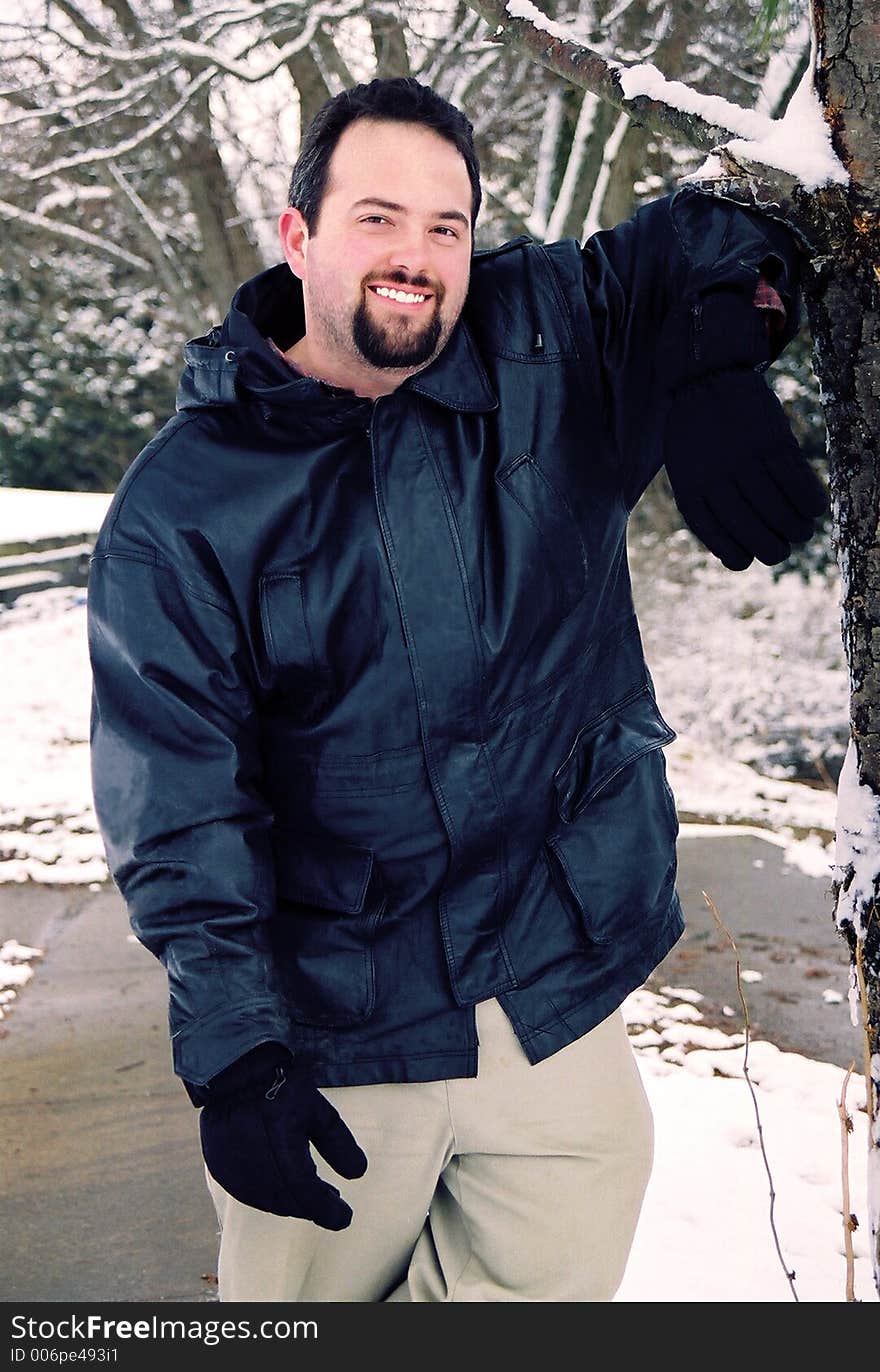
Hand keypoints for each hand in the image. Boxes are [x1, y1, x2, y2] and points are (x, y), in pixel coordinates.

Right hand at [198, 1043, 367, 1227]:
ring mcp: (235, 1174)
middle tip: (330, 1197)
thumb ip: (338, 1144)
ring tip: (308, 1189)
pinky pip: (247, 1191)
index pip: (310, 1199)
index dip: (330, 1212)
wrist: (233, 1071)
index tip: (345, 1217)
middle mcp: (257, 1174)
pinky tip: (279, 1179)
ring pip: (268, 1200)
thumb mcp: (318, 1111)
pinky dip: (267, 1190)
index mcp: (284, 1159)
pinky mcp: (220, 1169)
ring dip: (290, 1199)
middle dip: (312, 1204)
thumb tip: (359, 1173)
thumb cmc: (280, 1087)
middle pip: (290, 1203)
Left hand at [663, 368, 828, 569]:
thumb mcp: (684, 471)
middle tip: (784, 546)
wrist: (705, 379)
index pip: (718, 539)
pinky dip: (811, 502)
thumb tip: (734, 555)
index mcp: (690, 489)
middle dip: (774, 550)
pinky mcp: (772, 441)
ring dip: (797, 529)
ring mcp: (745, 459)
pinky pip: (798, 484)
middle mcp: (715, 478)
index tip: (748, 558)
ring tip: (802, 529)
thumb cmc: (696, 435)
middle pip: (753, 532)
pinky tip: (815, 508)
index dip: (737, 556)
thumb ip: (704, 506)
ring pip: (780, 513)